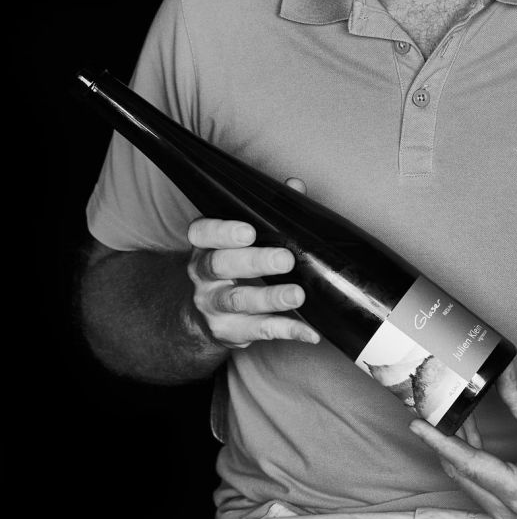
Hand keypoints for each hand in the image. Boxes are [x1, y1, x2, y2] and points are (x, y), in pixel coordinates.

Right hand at [186, 177, 319, 349]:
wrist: (206, 312)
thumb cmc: (234, 262)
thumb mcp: (241, 236)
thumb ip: (268, 212)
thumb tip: (294, 187)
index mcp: (206, 244)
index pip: (203, 233)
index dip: (222, 231)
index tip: (248, 231)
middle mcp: (203, 275)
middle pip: (222, 266)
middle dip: (254, 262)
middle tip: (285, 260)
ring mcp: (213, 305)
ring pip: (239, 300)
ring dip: (271, 298)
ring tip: (298, 295)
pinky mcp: (229, 331)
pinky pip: (258, 330)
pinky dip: (287, 331)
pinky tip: (311, 332)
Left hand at [409, 364, 516, 518]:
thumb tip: (495, 369)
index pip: (467, 462)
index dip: (438, 440)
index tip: (416, 424)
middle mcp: (507, 509)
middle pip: (460, 470)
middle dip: (441, 439)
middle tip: (425, 408)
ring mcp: (506, 512)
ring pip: (466, 476)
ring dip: (454, 444)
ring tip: (441, 412)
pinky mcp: (507, 506)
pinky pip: (476, 479)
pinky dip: (467, 453)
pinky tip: (465, 426)